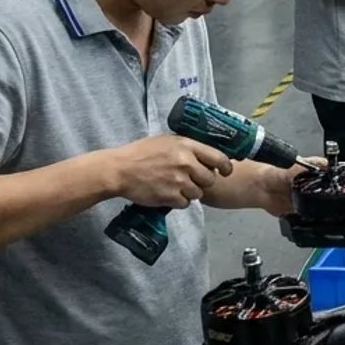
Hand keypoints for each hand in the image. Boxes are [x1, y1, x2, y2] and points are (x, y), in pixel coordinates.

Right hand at [110, 135, 231, 207]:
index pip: (218, 158)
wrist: (119, 170)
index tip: (225, 171)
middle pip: (210, 179)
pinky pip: (185, 203)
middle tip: (191, 180)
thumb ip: (187, 147)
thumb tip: (205, 153)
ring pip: (198, 193)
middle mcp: (186, 163)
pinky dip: (178, 201)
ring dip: (190, 192)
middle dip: (203, 181)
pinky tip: (168, 193)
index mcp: (186, 146)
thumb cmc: (140, 153)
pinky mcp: (170, 196)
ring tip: (175, 186)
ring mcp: (178, 181)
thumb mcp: (166, 141)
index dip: (225, 167)